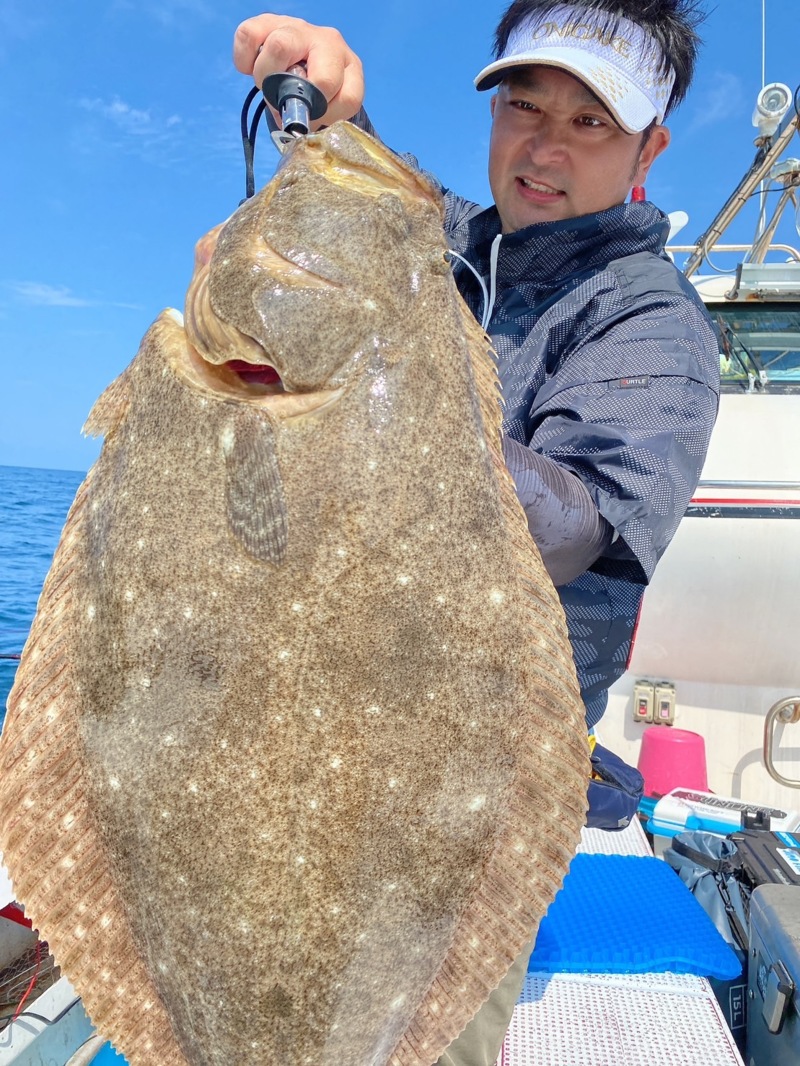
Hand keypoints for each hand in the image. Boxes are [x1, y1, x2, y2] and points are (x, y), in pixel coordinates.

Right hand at [233, 14, 364, 128]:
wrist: (301, 59)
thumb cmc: (314, 90)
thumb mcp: (325, 108)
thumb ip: (318, 118)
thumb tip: (294, 124)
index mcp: (349, 67)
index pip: (346, 98)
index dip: (326, 115)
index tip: (313, 115)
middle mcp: (328, 42)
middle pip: (316, 76)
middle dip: (298, 99)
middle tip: (285, 101)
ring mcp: (299, 28)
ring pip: (279, 47)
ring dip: (265, 77)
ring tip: (267, 84)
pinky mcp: (268, 21)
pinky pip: (248, 35)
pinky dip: (244, 59)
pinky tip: (249, 68)